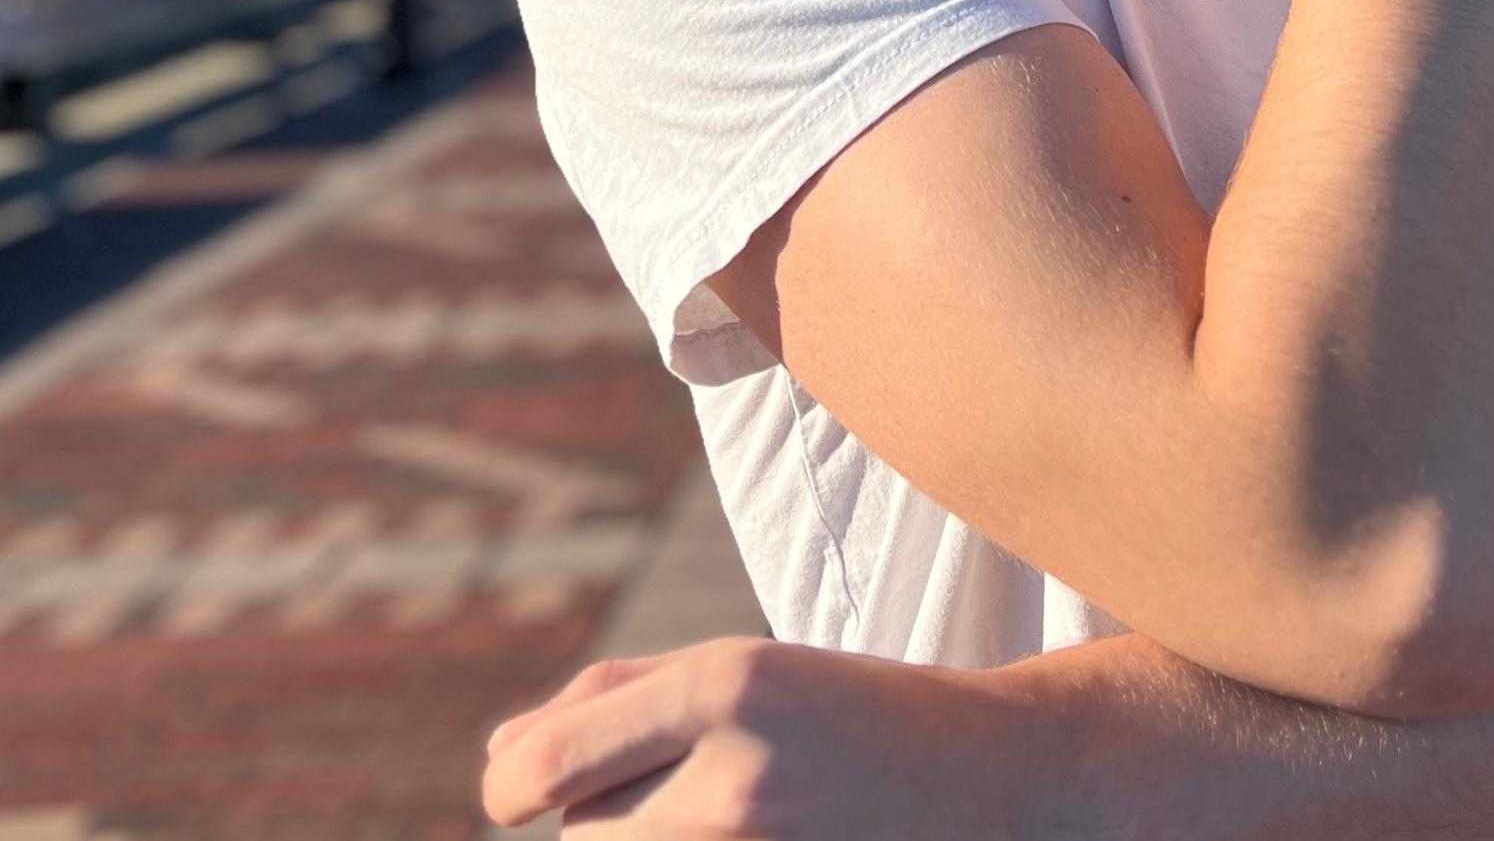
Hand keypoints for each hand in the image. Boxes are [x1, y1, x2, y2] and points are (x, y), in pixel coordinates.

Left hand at [480, 636, 1115, 837]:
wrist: (995, 781)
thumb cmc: (854, 712)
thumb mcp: (743, 669)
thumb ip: (615, 697)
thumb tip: (498, 755)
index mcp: (723, 685)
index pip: (537, 770)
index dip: (506, 786)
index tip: (515, 790)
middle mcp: (734, 778)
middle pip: (582, 834)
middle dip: (611, 816)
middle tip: (693, 790)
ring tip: (736, 821)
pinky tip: (755, 835)